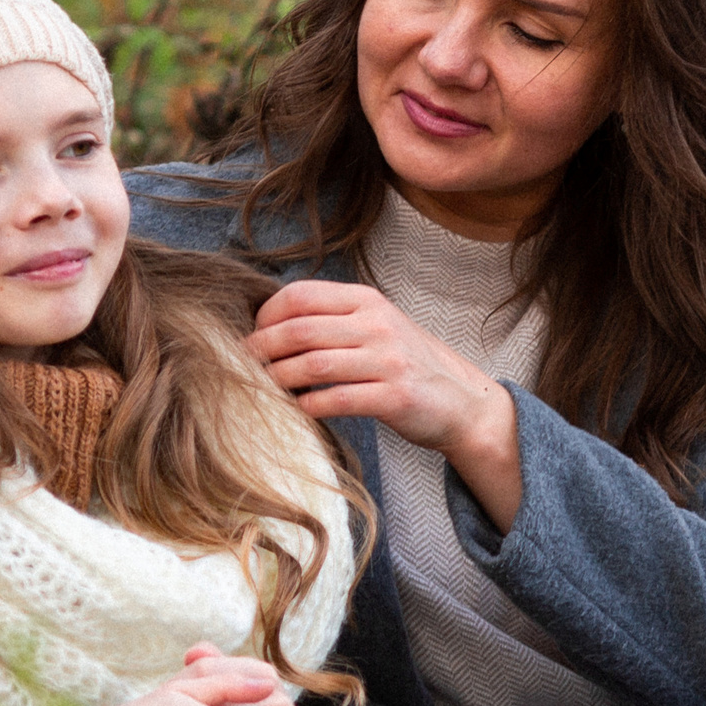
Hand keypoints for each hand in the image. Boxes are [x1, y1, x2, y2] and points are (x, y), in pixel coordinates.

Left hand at [246, 279, 523, 527]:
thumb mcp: (376, 328)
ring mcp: (388, 360)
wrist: (463, 402)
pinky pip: (337, 399)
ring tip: (263, 389)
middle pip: (300, 329)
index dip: (266, 316)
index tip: (253, 337)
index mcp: (367, 301)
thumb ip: (333, 321)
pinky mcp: (395, 397)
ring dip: (279, 379)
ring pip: (313, 364)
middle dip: (262, 349)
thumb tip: (269, 327)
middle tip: (242, 366)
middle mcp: (377, 324)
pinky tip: (299, 410)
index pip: (300, 295)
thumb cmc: (408, 366)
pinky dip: (309, 406)